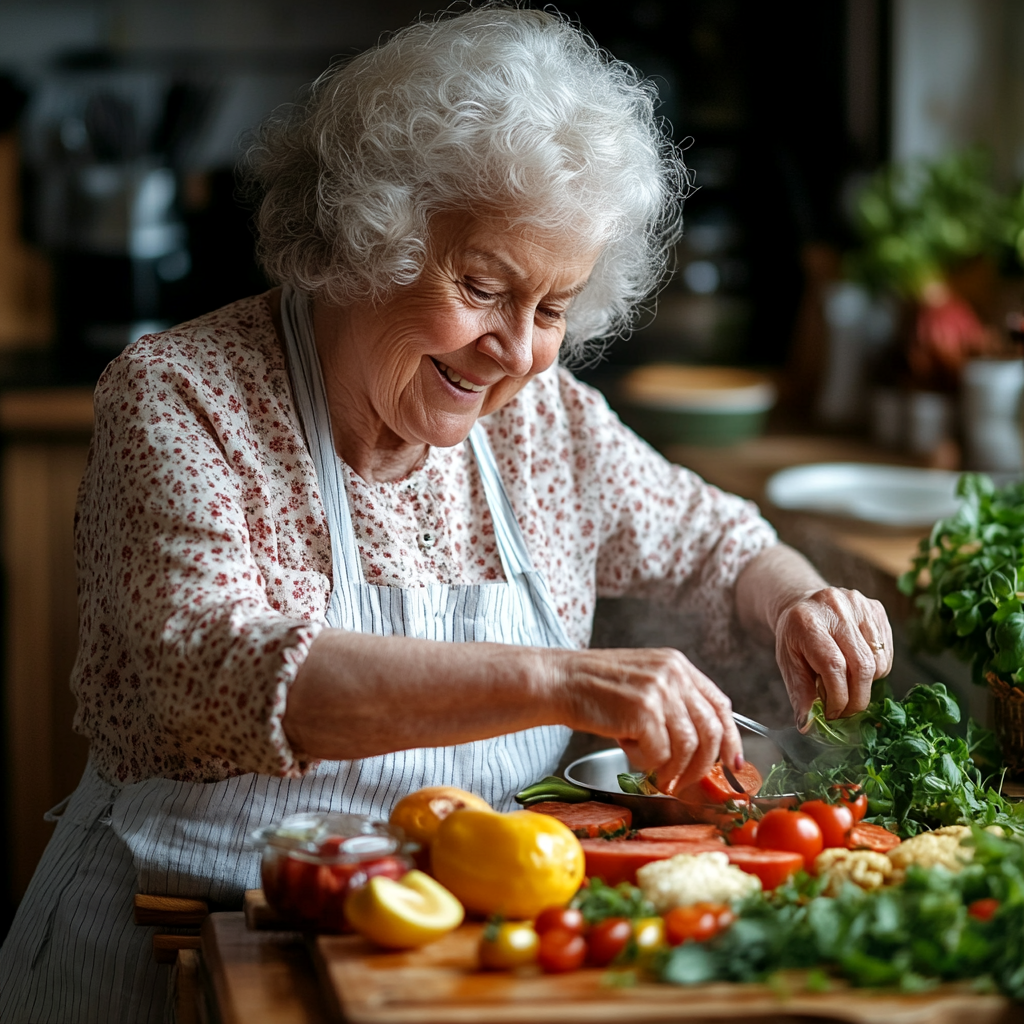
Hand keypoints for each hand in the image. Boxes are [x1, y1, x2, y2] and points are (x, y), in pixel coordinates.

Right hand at [550, 647, 742, 793]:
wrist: (558, 681)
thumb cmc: (594, 688)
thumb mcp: (643, 682)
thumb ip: (672, 703)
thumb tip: (701, 747)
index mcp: (677, 664)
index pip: (720, 705)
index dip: (731, 738)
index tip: (734, 763)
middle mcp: (673, 674)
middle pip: (711, 730)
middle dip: (702, 765)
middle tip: (683, 781)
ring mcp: (659, 691)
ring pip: (689, 747)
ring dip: (673, 769)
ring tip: (653, 772)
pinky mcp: (643, 711)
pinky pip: (660, 754)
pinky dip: (645, 762)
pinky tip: (628, 750)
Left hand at [774, 587, 892, 724]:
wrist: (803, 605)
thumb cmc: (795, 636)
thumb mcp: (788, 662)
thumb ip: (799, 693)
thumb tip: (808, 726)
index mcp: (808, 621)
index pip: (834, 666)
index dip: (838, 697)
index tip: (834, 715)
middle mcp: (836, 608)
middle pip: (861, 665)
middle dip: (857, 698)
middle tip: (846, 712)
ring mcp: (859, 605)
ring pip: (878, 661)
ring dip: (867, 684)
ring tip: (848, 685)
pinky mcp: (876, 608)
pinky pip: (886, 651)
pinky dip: (876, 668)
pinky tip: (858, 667)